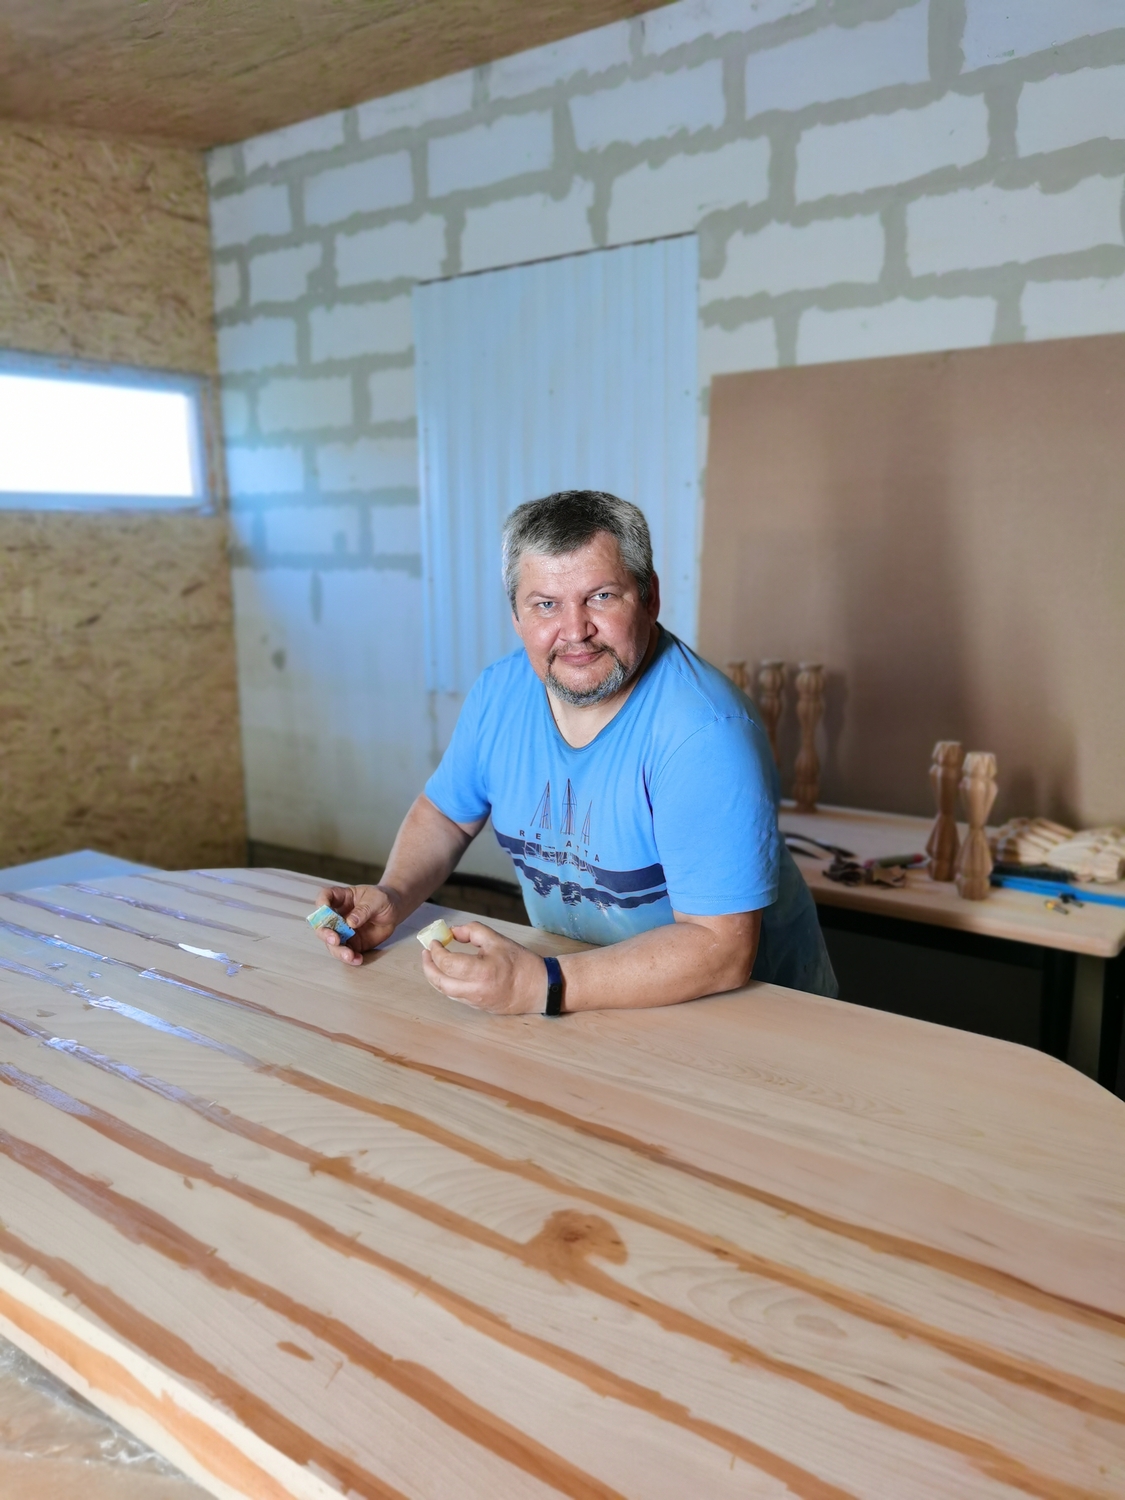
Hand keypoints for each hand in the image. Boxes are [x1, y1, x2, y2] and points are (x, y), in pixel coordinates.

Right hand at [314, 884, 397, 965]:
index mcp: (341, 898)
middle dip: (325, 934)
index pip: (325, 897)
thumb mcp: (376, 900)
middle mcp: (338, 915)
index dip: (321, 902)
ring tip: (349, 956)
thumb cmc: (383, 900)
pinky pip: (346, 952)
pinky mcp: (352, 943)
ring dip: (338, 950)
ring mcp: (343, 931)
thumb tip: (350, 922)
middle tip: (335, 940)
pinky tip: (358, 959)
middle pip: (323, 924)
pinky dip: (350, 958)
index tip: (324, 909)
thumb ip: (363, 910)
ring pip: (332, 943)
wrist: (394, 911)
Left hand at [421, 922, 548, 1013]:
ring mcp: (476, 1002)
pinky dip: (446, 984)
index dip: (436, 951)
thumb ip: (472, 931)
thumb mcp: (497, 939)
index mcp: (482, 971)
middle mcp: (476, 990)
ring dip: (435, 976)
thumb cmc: (521, 962)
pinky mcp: (478, 1007)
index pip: (447, 963)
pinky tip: (447, 973)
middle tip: (426, 953)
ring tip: (433, 961)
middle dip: (428, 967)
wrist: (540, 988)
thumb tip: (452, 932)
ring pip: (445, 991)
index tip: (434, 941)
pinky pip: (455, 996)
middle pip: (440, 982)